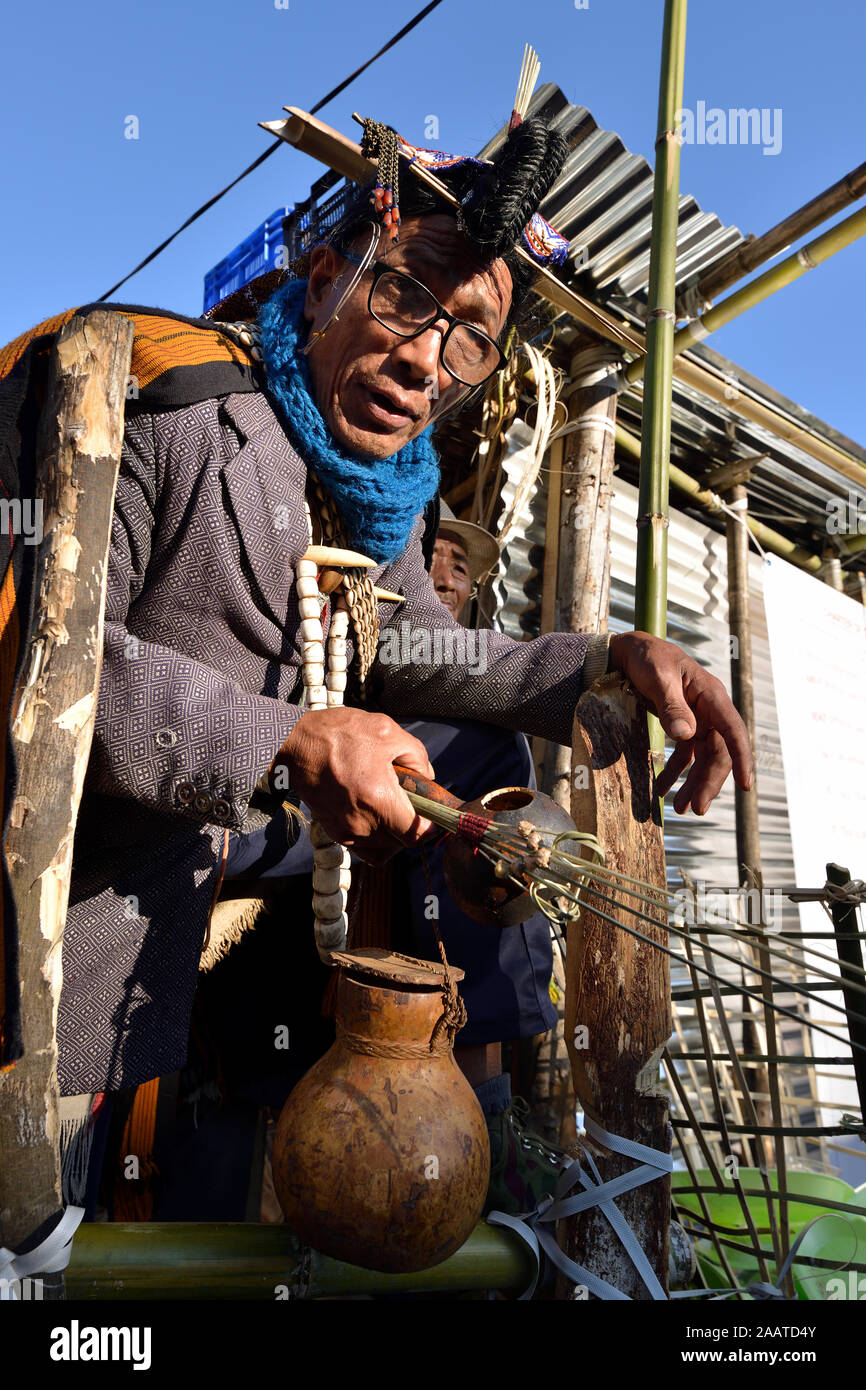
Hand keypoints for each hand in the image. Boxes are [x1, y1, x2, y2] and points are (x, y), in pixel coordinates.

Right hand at [270, 708, 434, 863]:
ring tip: (390, 808)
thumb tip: (428, 780)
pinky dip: (374, 838)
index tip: (431, 813)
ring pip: (383, 850)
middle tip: (410, 804)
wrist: (295, 745)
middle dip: (411, 828)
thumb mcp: (386, 732)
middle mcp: (362, 823)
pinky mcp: (334, 832)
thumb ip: (417, 757)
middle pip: (401, 845)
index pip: (416, 836)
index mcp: (378, 799)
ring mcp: (346, 831)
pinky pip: (364, 848)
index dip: (430, 827)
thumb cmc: (339, 735)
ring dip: (393, 835)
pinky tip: (373, 813)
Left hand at [607, 630, 753, 815]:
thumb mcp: (657, 677)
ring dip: (694, 784)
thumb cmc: (647, 657)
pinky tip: (663, 790)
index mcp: (711, 696)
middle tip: (695, 809)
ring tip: (680, 809)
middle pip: (718, 752)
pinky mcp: (682, 725)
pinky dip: (676, 773)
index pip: (733, 731)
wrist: (628, 651)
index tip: (747, 786)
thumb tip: (686, 735)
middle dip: (709, 782)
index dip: (742, 759)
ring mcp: (697, 719)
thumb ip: (671, 705)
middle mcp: (709, 710)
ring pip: (703, 758)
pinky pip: (685, 755)